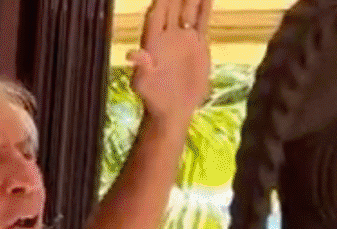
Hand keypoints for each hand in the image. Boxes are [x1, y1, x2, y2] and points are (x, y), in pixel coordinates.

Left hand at [128, 0, 212, 125]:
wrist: (174, 110)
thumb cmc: (154, 100)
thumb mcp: (144, 85)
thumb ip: (141, 68)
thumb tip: (131, 53)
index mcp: (153, 44)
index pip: (156, 16)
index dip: (159, 1)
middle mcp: (167, 37)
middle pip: (172, 7)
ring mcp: (183, 39)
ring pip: (188, 10)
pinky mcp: (197, 44)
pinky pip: (202, 21)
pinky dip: (205, 7)